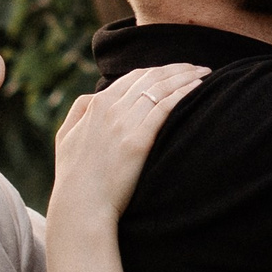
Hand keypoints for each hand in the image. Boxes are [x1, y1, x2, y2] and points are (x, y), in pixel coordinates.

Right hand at [48, 63, 206, 223]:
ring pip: (161, 88)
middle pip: (152, 77)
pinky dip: (184, 93)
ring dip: (187, 76)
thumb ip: (79, 111)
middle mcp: (111, 109)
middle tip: (198, 66)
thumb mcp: (66, 137)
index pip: (134, 76)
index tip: (177, 70)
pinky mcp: (139, 141)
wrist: (81, 205)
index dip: (159, 70)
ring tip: (205, 72)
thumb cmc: (74, 176)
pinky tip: (199, 88)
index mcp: (96, 104)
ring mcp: (125, 124)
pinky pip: (166, 108)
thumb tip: (93, 97)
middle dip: (178, 68)